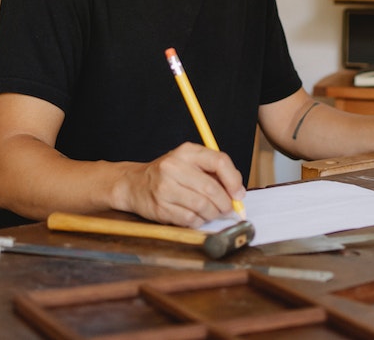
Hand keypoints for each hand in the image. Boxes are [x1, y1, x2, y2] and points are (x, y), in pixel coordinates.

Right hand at [114, 142, 245, 227]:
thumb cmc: (169, 174)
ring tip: (213, 213)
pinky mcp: (160, 208)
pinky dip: (199, 221)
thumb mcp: (190, 163)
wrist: (134, 184)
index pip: (219, 161)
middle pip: (211, 188)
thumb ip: (214, 172)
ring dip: (213, 214)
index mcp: (186, 152)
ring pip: (202, 206)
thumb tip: (238, 193)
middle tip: (229, 209)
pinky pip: (190, 219)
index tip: (239, 194)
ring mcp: (165, 188)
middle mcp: (173, 167)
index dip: (234, 180)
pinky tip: (197, 217)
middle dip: (225, 203)